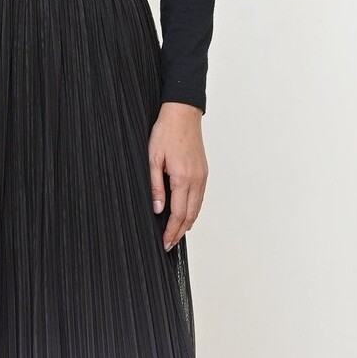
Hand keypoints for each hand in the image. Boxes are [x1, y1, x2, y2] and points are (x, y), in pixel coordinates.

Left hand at [148, 102, 208, 250]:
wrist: (183, 113)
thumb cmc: (166, 132)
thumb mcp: (153, 159)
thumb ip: (156, 186)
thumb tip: (158, 209)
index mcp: (183, 178)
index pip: (178, 213)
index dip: (171, 231)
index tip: (165, 243)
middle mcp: (197, 179)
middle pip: (190, 215)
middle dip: (179, 232)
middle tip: (169, 245)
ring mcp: (202, 176)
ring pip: (197, 208)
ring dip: (187, 224)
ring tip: (176, 235)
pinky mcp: (203, 172)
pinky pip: (200, 197)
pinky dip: (193, 211)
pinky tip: (185, 216)